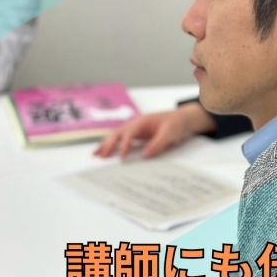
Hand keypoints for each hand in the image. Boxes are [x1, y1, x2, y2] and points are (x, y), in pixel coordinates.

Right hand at [93, 102, 215, 158]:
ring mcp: (134, 129)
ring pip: (116, 136)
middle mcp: (135, 124)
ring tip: (95, 155)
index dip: (125, 145)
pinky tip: (104, 152)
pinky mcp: (136, 135)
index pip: (130, 133)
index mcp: (143, 121)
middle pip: (118, 133)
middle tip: (101, 157)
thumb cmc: (176, 123)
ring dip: (106, 145)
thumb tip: (145, 155)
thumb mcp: (170, 133)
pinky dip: (112, 146)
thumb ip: (159, 143)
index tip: (122, 157)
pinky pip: (121, 140)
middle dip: (109, 144)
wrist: (182, 119)